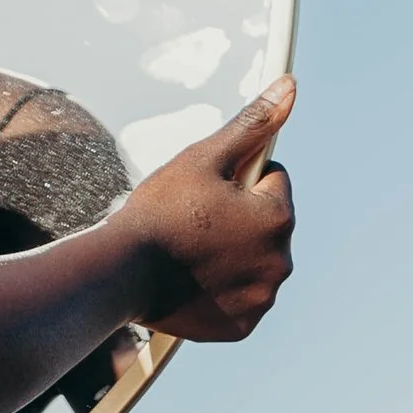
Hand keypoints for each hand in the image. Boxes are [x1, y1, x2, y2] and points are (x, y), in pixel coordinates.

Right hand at [121, 78, 295, 341]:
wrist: (121, 273)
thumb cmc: (159, 211)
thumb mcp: (203, 158)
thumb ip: (251, 125)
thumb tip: (291, 86)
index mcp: (278, 217)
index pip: (272, 181)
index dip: (237, 179)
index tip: (205, 190)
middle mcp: (281, 261)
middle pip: (266, 225)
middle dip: (239, 218)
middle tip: (192, 220)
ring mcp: (262, 298)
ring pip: (254, 261)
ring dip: (232, 253)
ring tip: (188, 251)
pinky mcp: (242, 326)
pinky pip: (241, 298)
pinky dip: (222, 290)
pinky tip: (192, 280)